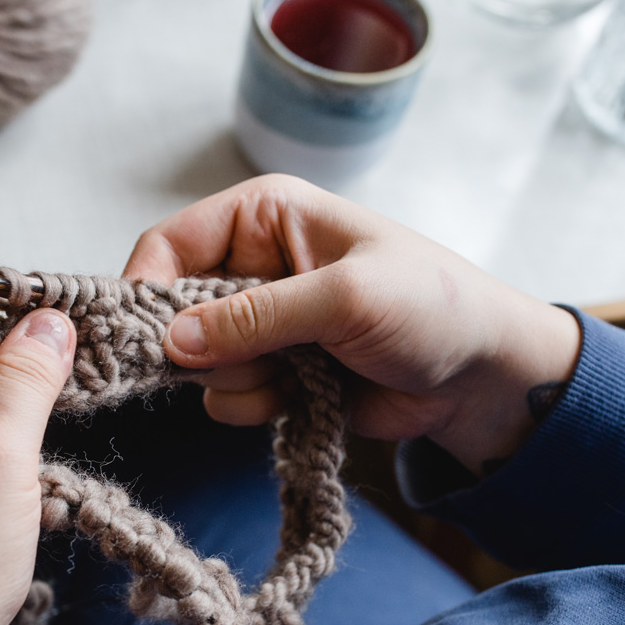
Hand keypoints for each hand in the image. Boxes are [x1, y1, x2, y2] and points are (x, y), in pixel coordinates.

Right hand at [124, 175, 581, 473]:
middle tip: (262, 359)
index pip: (169, 244)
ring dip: (242, 381)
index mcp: (264, 217)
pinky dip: (260, 407)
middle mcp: (252, 266)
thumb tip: (173, 340)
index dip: (145, 289)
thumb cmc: (432, 307)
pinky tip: (308, 397)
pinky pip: (228, 399)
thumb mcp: (346, 298)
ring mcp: (261, 324)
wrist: (482, 377)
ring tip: (303, 374)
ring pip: (199, 365)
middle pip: (173, 311)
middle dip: (208, 348)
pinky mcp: (273, 373)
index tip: (143, 340)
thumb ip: (256, 317)